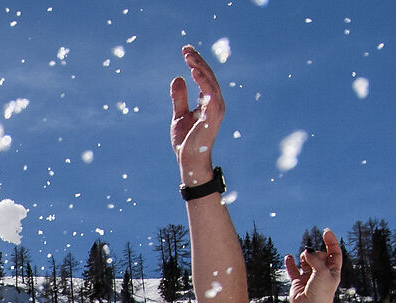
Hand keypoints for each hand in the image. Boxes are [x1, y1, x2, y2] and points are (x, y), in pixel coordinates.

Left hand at [169, 46, 224, 180]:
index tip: (186, 50)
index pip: (204, 77)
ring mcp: (216, 109)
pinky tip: (194, 71)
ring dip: (199, 68)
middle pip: (208, 76)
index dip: (196, 63)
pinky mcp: (212, 116)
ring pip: (210, 82)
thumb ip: (180, 98)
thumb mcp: (180, 115)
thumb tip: (178, 78)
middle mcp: (216, 103)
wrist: (188, 160)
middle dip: (197, 61)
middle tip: (185, 49)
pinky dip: (203, 82)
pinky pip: (209, 94)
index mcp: (209, 102)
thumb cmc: (186, 141)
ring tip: (189, 58)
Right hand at [284, 229, 342, 302]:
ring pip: (306, 260)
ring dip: (304, 256)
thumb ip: (315, 259)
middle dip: (315, 253)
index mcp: (333, 271)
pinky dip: (290, 263)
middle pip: (319, 254)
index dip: (331, 241)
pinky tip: (289, 257)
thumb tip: (306, 251)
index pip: (335, 252)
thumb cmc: (320, 294)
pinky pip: (293, 270)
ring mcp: (309, 277)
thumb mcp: (323, 272)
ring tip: (303, 259)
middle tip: (312, 260)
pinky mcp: (298, 283)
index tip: (325, 231)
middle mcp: (322, 273)